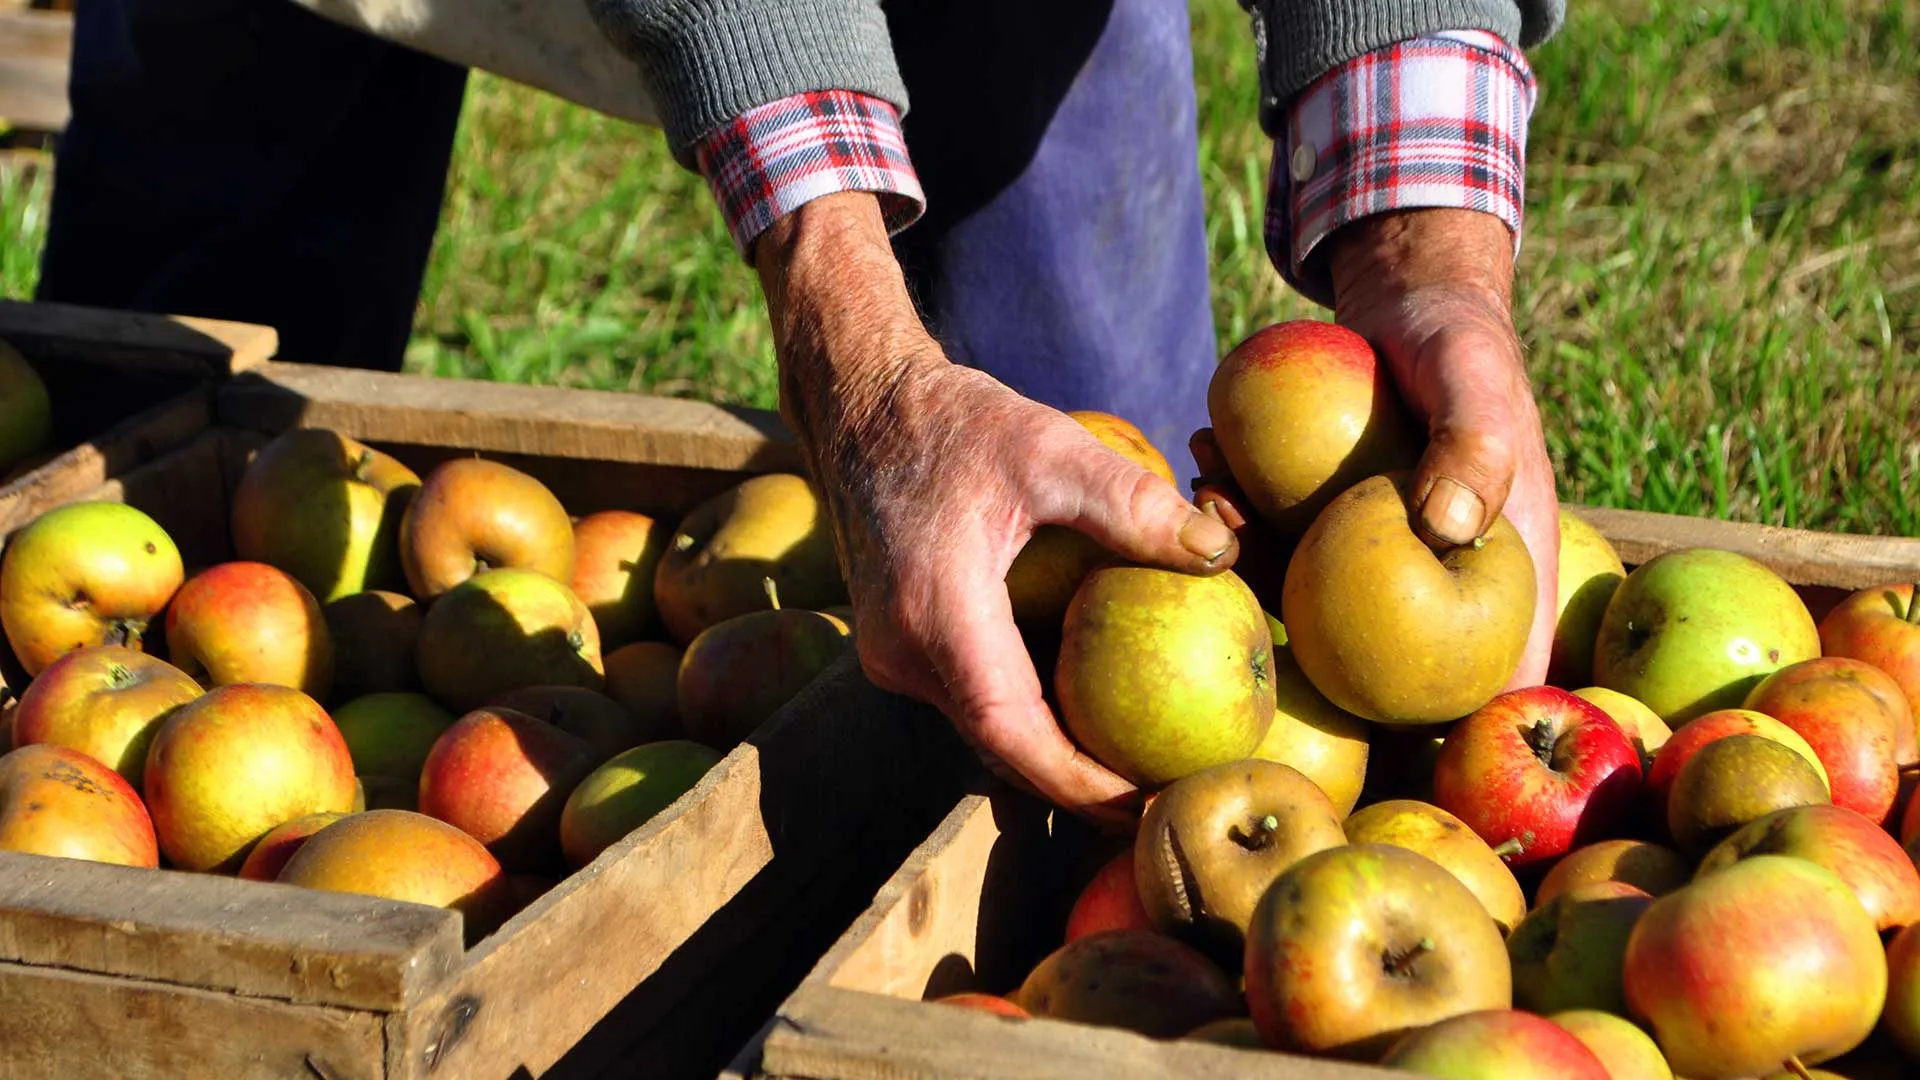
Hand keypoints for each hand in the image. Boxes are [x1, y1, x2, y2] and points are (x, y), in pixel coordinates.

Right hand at [751, 192, 1241, 822]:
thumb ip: (1130, 500)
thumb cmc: (952, 421)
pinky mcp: (902, 646)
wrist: (861, 408)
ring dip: (1059, 753)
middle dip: (1083, 786)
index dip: (1081, 783)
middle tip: (1169, 802)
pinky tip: (1096, 713)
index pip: (1013, 733)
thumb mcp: (1046, 446)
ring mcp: (894, 656)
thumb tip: (1219, 551)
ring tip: (1145, 771)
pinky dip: (1034, 715)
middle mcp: (902, 654)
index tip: (1150, 805)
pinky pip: (975, 698)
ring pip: (988, 728)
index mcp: (934, 614)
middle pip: (1003, 747)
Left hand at [1192, 208, 1557, 687]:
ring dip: (1251, 569)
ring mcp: (1376, 571)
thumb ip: (1475, 445)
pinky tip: (1205, 471)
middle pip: (1381, 668)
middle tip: (1235, 553)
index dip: (1452, 734)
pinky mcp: (1327, 538)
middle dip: (1302, 644)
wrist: (1412, 303)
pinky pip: (1279, 556)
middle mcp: (1436, 592)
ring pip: (1314, 611)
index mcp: (1503, 583)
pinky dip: (1239, 527)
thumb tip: (1442, 529)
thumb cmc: (1459, 343)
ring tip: (1209, 489)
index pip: (1496, 680)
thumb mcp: (1475, 381)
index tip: (1368, 735)